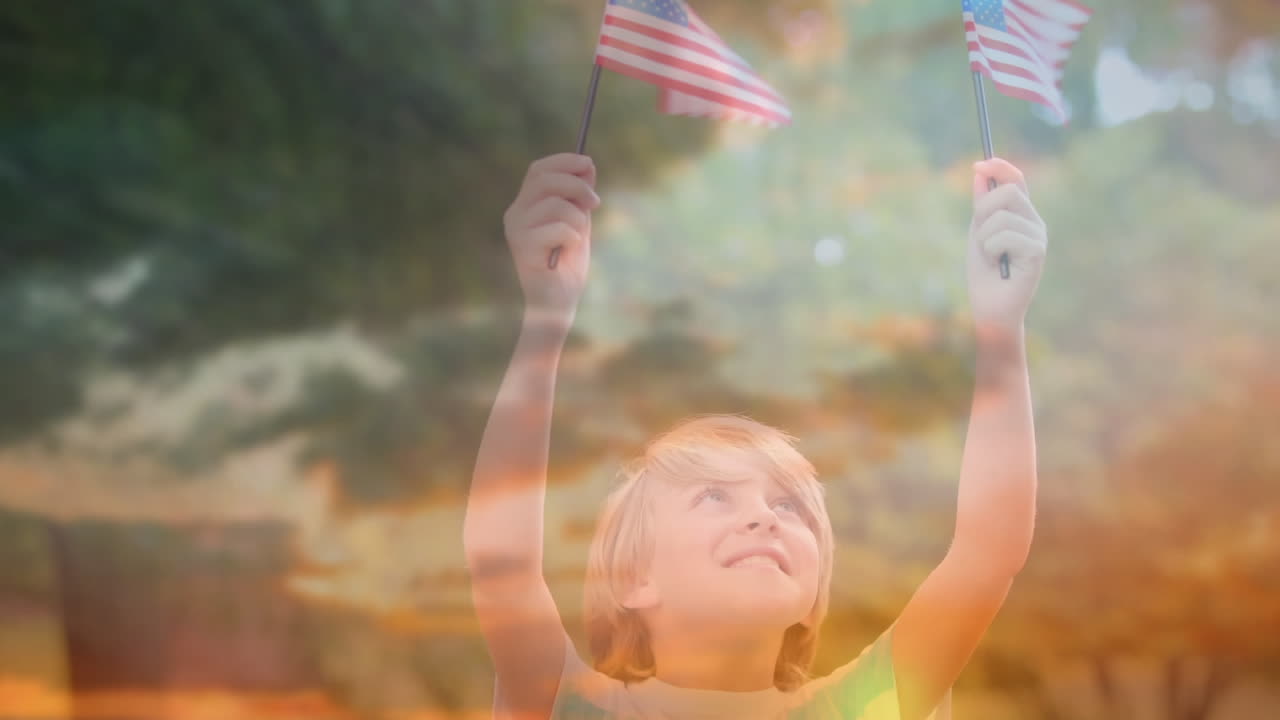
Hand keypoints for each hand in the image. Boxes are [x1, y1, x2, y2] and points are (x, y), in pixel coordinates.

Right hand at [503, 154, 600, 319]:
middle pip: (544, 179)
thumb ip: (579, 198)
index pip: (538, 169)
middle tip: (595, 203)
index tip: (589, 164)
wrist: (558, 303)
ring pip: (555, 204)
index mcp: (525, 205)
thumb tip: (588, 166)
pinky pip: (558, 228)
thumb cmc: (567, 265)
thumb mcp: (578, 223)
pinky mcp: (522, 248)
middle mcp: (515, 214)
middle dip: (577, 185)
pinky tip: (566, 253)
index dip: (564, 162)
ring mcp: (516, 231)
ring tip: (577, 238)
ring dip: (578, 219)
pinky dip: (572, 238)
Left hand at [967, 158, 1046, 330]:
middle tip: (980, 235)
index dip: (1000, 167)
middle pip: (1008, 191)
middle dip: (983, 210)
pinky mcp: (1037, 252)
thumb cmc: (984, 273)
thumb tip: (979, 172)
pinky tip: (998, 265)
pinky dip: (990, 250)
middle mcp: (1034, 222)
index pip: (1017, 180)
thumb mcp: (978, 232)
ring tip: (991, 256)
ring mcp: (1039, 236)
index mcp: (1022, 215)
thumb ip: (981, 205)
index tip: (978, 165)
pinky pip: (1004, 236)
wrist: (990, 307)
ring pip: (1001, 216)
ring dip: (984, 238)